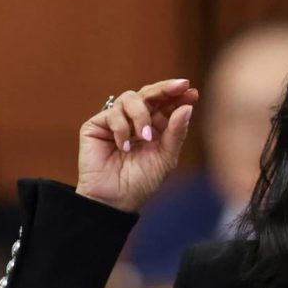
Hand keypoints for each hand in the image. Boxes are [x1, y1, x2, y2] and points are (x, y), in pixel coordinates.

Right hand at [76, 79, 198, 212]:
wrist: (116, 199)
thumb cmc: (142, 181)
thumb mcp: (166, 157)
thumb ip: (176, 133)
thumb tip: (187, 107)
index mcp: (156, 127)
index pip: (167, 104)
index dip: (178, 95)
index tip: (191, 90)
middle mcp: (136, 120)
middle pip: (150, 94)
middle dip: (165, 89)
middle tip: (178, 87)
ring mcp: (116, 120)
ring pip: (131, 98)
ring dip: (141, 114)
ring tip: (145, 137)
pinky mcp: (97, 125)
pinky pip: (112, 113)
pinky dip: (122, 129)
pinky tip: (124, 147)